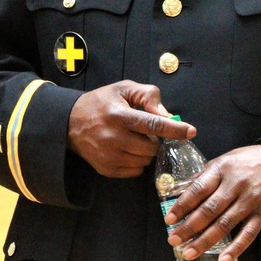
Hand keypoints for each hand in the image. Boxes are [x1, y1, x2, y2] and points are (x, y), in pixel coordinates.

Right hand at [67, 80, 195, 177]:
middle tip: (144, 131)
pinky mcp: (107, 170)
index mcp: (118, 115)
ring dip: (146, 151)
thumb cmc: (101, 102)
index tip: (191, 131)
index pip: (153, 124)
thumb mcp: (122, 89)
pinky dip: (137, 161)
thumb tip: (167, 115)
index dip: (174, 129)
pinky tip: (126, 149)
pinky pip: (136, 171)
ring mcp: (109, 156)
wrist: (70, 123)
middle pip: (152, 146)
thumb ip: (147, 96)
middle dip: (155, 139)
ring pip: (145, 161)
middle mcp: (113, 138)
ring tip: (133, 139)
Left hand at [163, 144, 260, 260]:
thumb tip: (182, 193)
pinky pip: (248, 234)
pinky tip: (222, 259)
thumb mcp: (223, 160)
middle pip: (209, 210)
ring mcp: (249, 201)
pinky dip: (235, 248)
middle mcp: (234, 186)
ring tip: (189, 252)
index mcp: (221, 170)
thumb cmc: (246, 161)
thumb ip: (205, 176)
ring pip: (225, 225)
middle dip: (189, 227)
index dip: (182, 205)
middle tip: (174, 240)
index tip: (169, 219)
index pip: (198, 189)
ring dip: (205, 241)